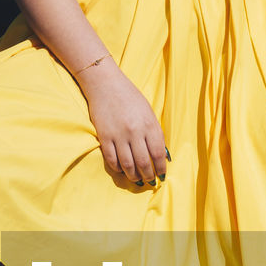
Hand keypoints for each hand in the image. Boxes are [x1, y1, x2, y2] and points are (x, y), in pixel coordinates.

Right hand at [76, 60, 168, 186]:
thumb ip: (154, 132)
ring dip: (133, 176)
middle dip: (148, 176)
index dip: (160, 168)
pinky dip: (117, 168)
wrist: (105, 84)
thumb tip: (160, 154)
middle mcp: (135, 132)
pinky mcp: (104, 136)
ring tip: (136, 179)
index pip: (158, 154)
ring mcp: (119, 135)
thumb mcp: (148, 112)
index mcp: (149, 125)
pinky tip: (121, 170)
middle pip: (143, 163)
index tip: (161, 175)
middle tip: (150, 181)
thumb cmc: (130, 97)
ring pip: (127, 165)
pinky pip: (111, 159)